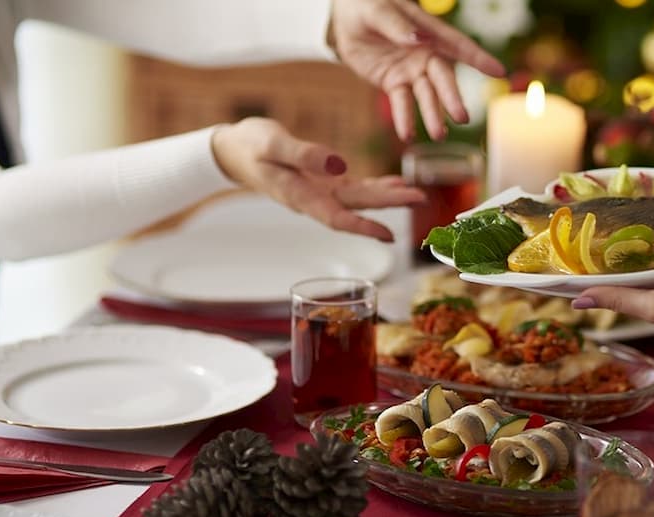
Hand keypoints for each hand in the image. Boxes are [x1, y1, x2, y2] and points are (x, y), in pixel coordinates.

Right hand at [211, 118, 425, 240]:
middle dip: (390, 205)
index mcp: (299, 196)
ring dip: (389, 197)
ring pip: (360, 199)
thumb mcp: (272, 144)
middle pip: (357, 207)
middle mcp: (314, 199)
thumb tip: (341, 165)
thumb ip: (305, 155)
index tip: (390, 234)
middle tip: (421, 200)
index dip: (364, 227)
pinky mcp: (323, 182)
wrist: (233, 150)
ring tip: (417, 195)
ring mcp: (320, 192)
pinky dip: (376, 186)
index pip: (337, 218)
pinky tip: (396, 184)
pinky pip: (355, 187)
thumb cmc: (248, 145)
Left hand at [329, 0, 505, 140]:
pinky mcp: (394, 84)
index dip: (479, 58)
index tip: (500, 71)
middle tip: (462, 117)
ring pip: (426, 96)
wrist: (346, 20)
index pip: (458, 45)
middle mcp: (425, 54)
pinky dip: (404, 118)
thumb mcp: (377, 10)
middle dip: (452, 98)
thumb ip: (397, 25)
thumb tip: (418, 40)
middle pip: (443, 78)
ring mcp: (411, 71)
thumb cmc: (366, 6)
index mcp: (428, 31)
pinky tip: (406, 134)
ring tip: (438, 135)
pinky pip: (401, 103)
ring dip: (432, 115)